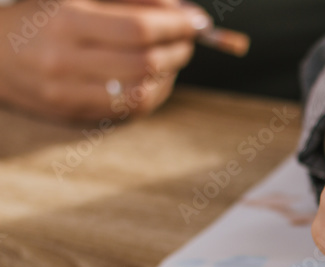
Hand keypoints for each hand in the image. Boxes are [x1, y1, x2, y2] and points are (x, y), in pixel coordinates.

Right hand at [0, 0, 208, 121]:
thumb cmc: (43, 15)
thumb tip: (178, 9)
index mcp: (65, 18)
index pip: (138, 29)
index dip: (175, 25)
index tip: (196, 21)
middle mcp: (65, 58)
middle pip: (145, 63)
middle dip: (178, 50)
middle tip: (188, 39)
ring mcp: (68, 91)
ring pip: (141, 92)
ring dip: (170, 74)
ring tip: (173, 56)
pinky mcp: (74, 113)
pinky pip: (129, 109)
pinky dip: (154, 93)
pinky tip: (157, 78)